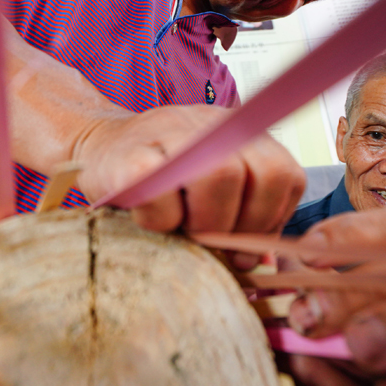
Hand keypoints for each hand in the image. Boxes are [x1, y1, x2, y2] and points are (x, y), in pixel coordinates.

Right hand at [73, 104, 305, 246]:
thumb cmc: (158, 180)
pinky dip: (159, 220)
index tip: (243, 245)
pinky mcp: (132, 155)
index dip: (270, 220)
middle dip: (241, 224)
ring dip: (204, 221)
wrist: (99, 148)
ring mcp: (174, 132)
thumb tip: (260, 260)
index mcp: (241, 133)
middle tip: (208, 237)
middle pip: (263, 175)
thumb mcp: (207, 190)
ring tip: (179, 226)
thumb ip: (240, 216)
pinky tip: (148, 217)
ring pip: (222, 176)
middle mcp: (215, 124)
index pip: (286, 176)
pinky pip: (163, 195)